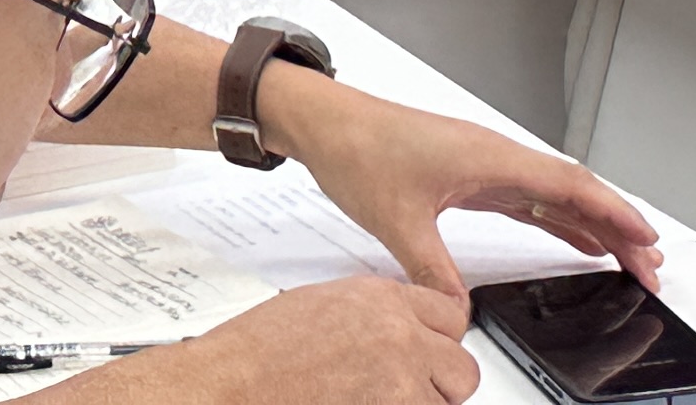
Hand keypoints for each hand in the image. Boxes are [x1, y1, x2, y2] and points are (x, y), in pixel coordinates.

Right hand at [83, 279, 476, 404]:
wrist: (233, 385)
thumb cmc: (260, 350)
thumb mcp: (324, 304)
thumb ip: (374, 313)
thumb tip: (400, 327)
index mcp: (382, 300)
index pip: (451, 316)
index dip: (440, 340)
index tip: (432, 352)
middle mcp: (400, 338)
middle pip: (462, 369)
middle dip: (440, 382)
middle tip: (410, 388)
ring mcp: (399, 385)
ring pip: (444, 404)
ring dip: (419, 404)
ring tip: (374, 397)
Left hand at [263, 76, 662, 298]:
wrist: (328, 123)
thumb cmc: (360, 150)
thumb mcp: (396, 219)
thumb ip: (431, 269)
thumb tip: (458, 309)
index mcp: (489, 157)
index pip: (568, 185)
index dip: (613, 212)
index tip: (647, 238)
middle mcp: (496, 157)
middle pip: (573, 192)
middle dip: (617, 227)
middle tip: (651, 266)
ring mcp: (486, 166)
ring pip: (555, 197)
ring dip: (592, 225)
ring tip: (628, 258)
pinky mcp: (472, 177)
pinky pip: (529, 201)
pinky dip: (559, 221)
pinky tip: (577, 241)